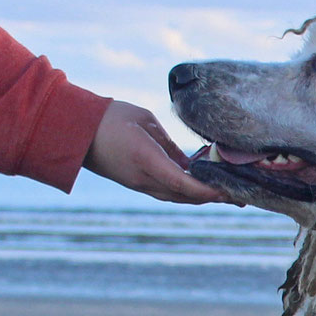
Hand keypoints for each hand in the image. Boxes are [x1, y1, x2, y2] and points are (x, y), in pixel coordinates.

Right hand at [83, 100, 227, 203]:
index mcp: (146, 160)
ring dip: (203, 198)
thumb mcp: (146, 122)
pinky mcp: (136, 183)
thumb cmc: (109, 117)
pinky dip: (188, 192)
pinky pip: (168, 192)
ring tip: (228, 195)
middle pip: (186, 196)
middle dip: (215, 197)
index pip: (183, 183)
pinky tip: (203, 188)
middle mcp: (144, 179)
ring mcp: (139, 184)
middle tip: (241, 196)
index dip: (208, 190)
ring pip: (178, 197)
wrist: (73, 129)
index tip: (229, 191)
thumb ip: (169, 144)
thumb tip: (189, 162)